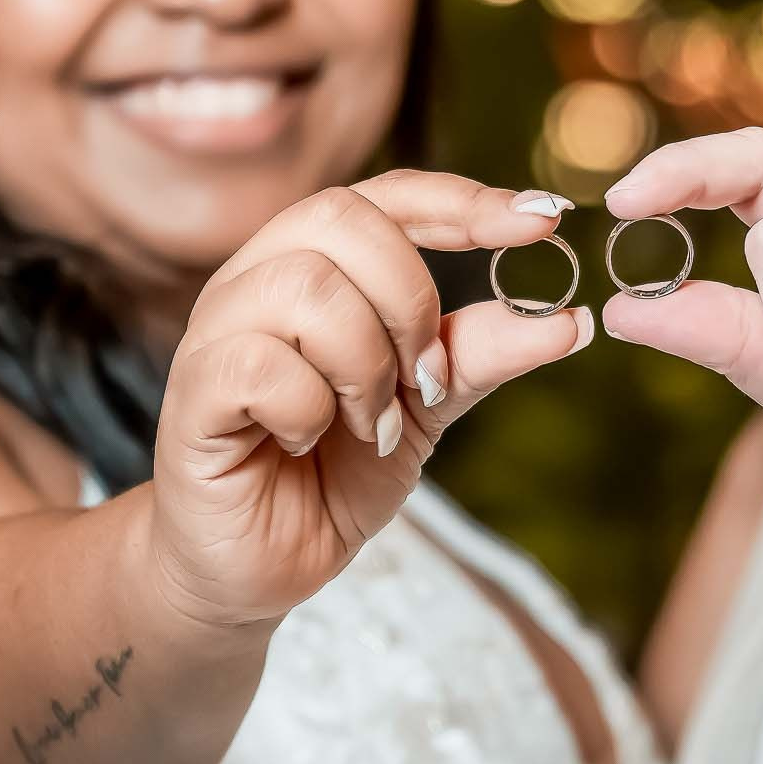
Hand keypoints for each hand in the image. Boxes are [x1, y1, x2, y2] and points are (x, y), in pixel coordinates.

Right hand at [148, 172, 588, 629]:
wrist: (260, 568)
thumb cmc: (332, 473)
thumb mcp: (427, 409)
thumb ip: (479, 356)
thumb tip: (569, 319)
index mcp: (315, 262)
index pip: (389, 195)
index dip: (464, 200)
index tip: (542, 224)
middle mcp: (258, 278)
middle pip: (342, 218)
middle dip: (409, 298)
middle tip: (422, 376)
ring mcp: (217, 330)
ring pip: (306, 288)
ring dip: (364, 365)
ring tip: (369, 423)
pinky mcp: (193, 391)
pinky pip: (262, 365)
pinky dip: (310, 410)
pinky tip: (307, 442)